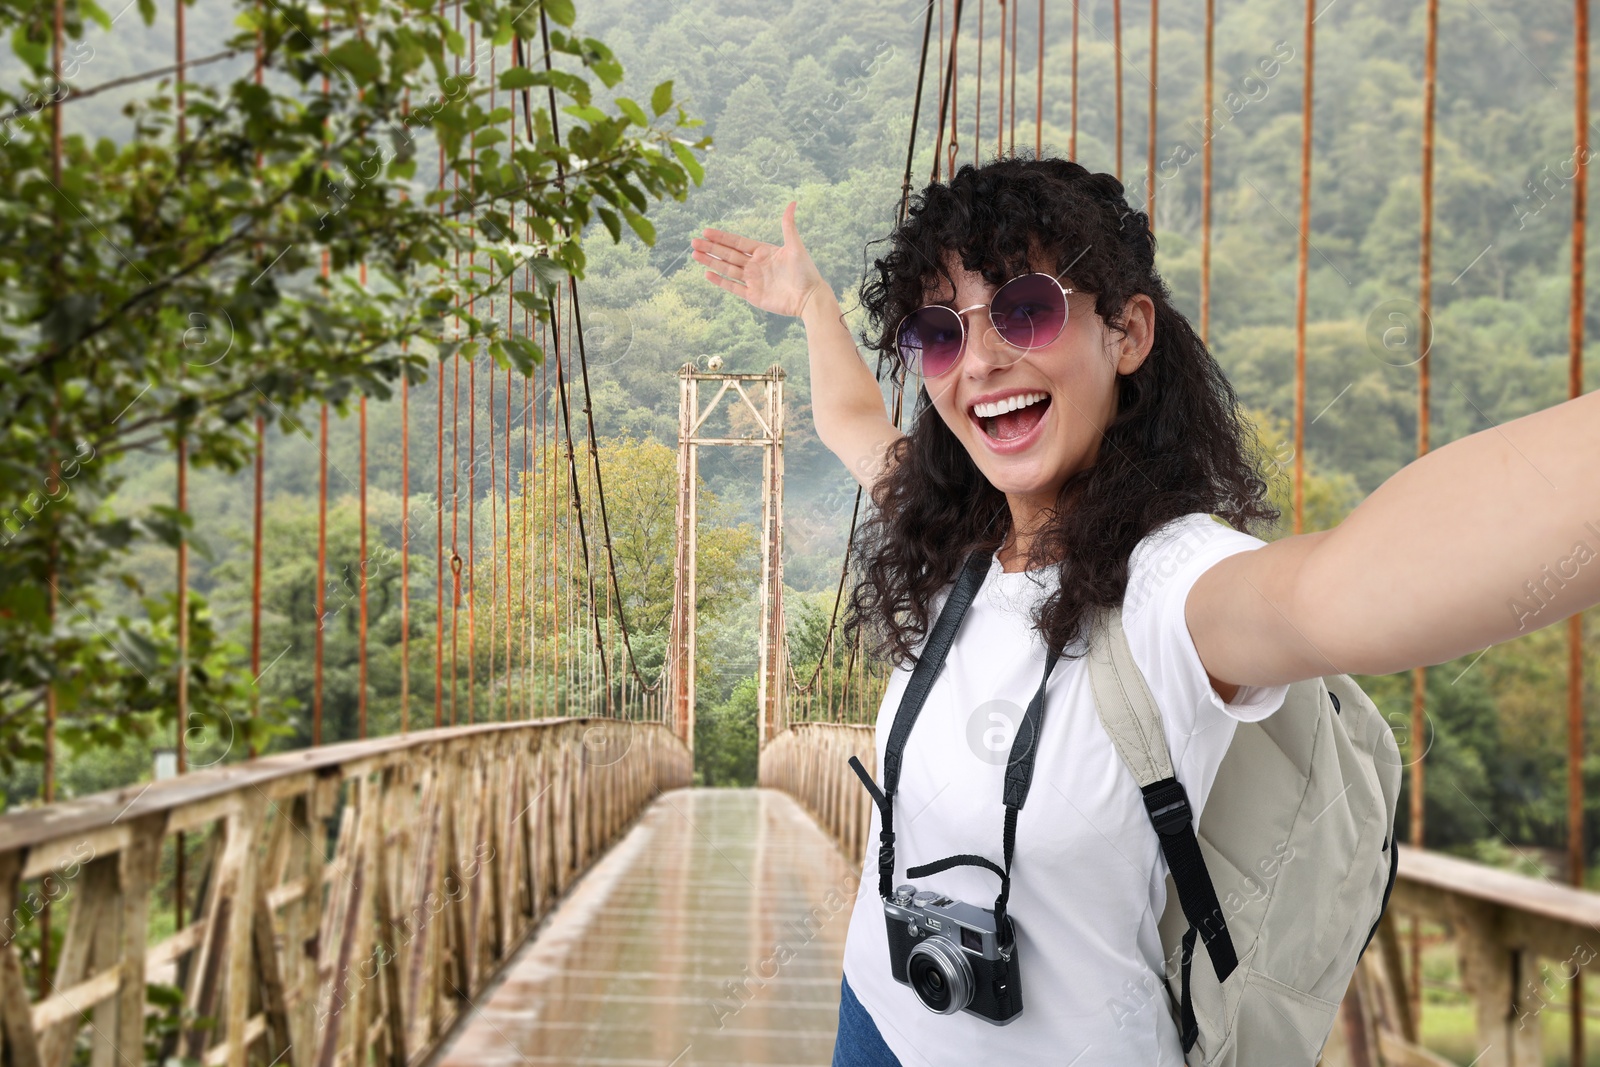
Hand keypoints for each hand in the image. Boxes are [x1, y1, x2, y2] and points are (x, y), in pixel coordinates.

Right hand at [691, 200, 827, 318]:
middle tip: (693, 242)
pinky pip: (733, 287)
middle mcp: (755, 265)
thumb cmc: (806, 271)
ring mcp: (753, 281)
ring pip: (727, 269)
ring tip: (695, 255)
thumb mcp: (795, 246)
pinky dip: (720, 281)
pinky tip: (707, 274)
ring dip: (711, 262)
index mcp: (763, 252)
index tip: (706, 231)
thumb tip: (792, 202)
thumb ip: (788, 226)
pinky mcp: (753, 296)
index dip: (722, 237)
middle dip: (711, 248)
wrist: (809, 298)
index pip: (737, 242)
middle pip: (728, 255)